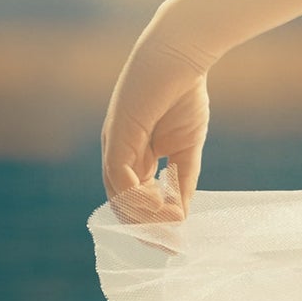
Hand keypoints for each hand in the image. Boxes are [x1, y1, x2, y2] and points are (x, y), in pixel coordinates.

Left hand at [103, 23, 208, 227]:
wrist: (181, 55)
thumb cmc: (184, 93)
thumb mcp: (187, 146)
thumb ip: (182, 178)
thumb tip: (181, 215)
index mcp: (132, 156)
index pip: (134, 200)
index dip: (153, 223)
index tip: (175, 241)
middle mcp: (117, 154)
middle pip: (122, 205)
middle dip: (147, 229)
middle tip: (171, 245)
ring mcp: (114, 146)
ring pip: (119, 198)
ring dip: (147, 217)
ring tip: (173, 223)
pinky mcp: (117, 137)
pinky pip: (120, 180)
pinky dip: (140, 199)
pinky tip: (163, 204)